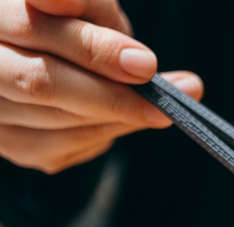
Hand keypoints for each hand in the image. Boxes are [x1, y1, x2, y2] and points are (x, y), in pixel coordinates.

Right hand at [0, 0, 202, 173]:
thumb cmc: (68, 19)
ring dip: (113, 118)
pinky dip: (100, 135)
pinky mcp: (10, 143)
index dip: (91, 48)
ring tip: (158, 111)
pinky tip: (124, 121)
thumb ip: (89, 7)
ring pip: (54, 121)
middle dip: (110, 96)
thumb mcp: (81, 3)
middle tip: (162, 106)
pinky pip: (60, 148)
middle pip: (41, 83)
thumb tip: (135, 59)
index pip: (33, 27)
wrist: (43, 53)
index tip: (146, 64)